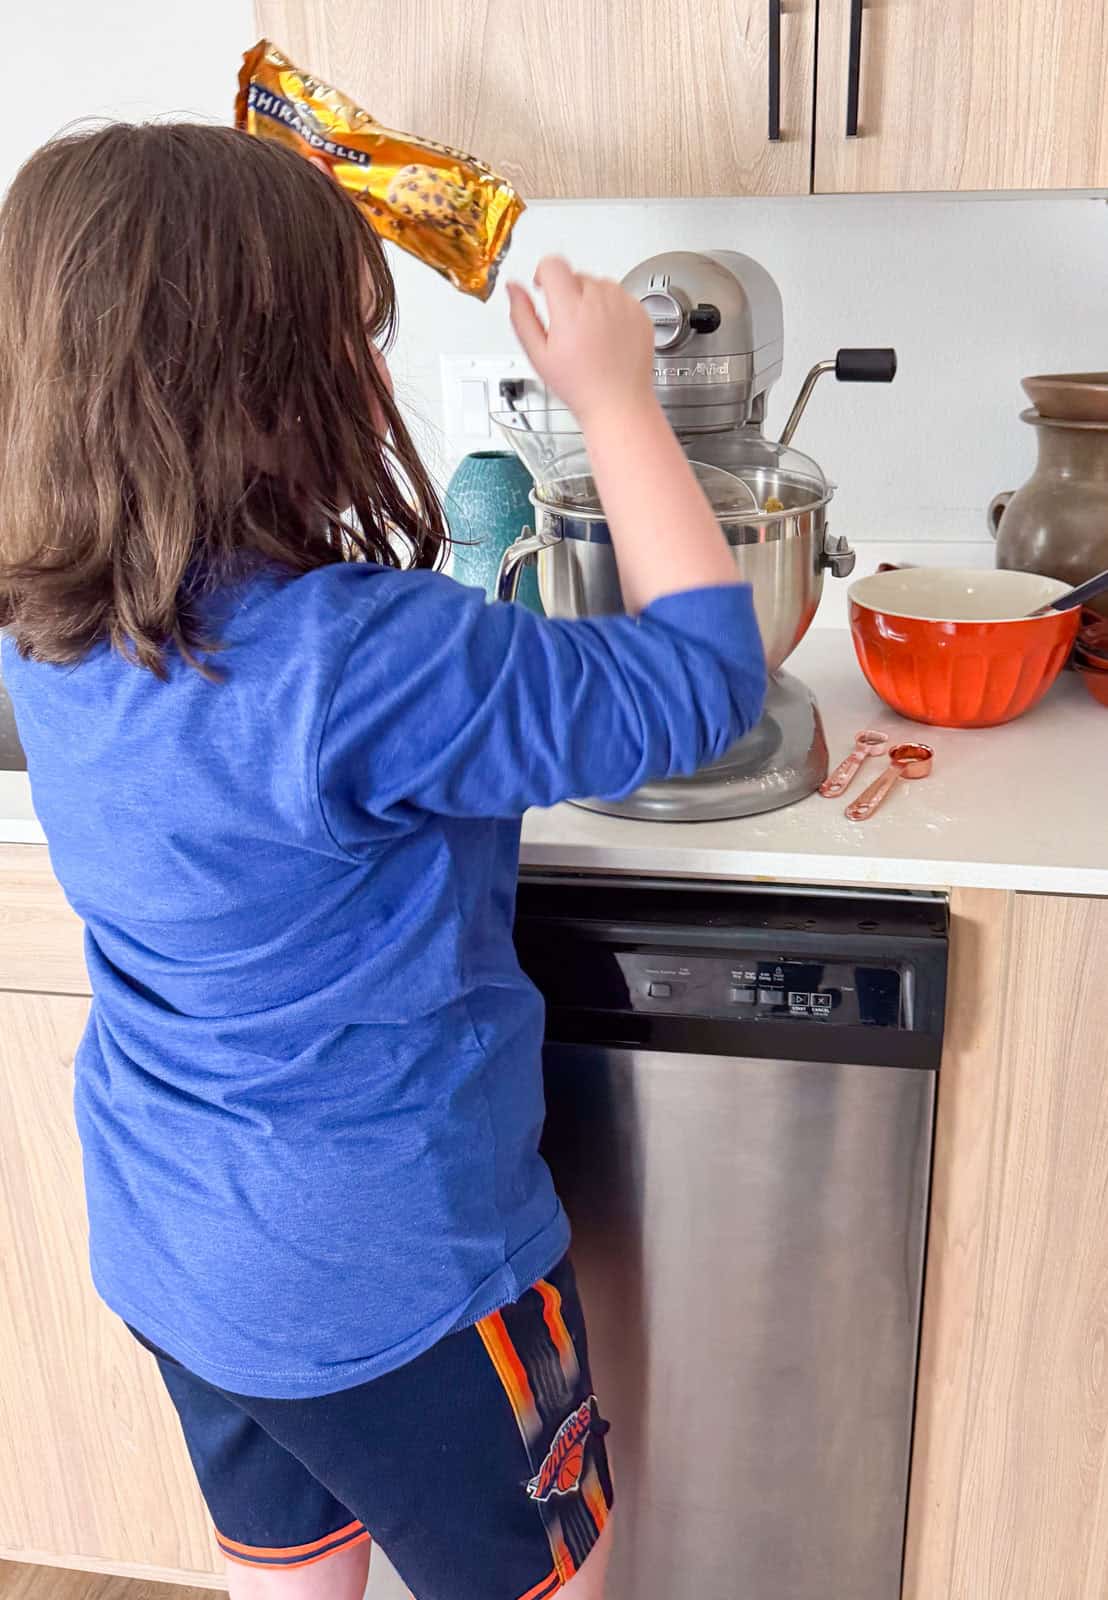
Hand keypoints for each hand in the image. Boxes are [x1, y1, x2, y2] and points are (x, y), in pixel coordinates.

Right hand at [507, 257, 654, 427]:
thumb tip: (513, 288)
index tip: (544, 287)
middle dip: (568, 295)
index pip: (553, 264)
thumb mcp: (538, 354)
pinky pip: (621, 298)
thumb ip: (522, 316)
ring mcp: (624, 304)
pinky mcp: (640, 312)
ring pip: (600, 285)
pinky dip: (612, 310)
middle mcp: (600, 300)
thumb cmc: (580, 385)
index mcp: (571, 308)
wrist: (618, 403)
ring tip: (589, 335)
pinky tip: (607, 337)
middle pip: (576, 275)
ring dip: (590, 301)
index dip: (544, 274)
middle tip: (568, 328)